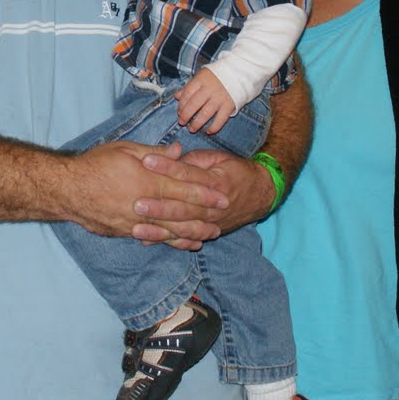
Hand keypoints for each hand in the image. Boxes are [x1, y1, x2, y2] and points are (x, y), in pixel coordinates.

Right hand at [64, 140, 228, 238]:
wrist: (67, 190)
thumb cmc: (95, 164)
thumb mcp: (125, 149)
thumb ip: (155, 154)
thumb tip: (179, 151)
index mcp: (147, 181)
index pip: (183, 188)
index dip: (205, 193)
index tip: (223, 195)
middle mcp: (145, 205)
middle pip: (182, 212)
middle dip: (205, 215)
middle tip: (225, 217)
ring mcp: (136, 222)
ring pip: (171, 230)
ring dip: (193, 233)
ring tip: (211, 235)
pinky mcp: (126, 232)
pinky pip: (155, 239)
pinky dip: (172, 242)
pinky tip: (184, 244)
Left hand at [129, 148, 273, 248]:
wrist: (262, 193)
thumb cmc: (236, 171)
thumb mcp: (219, 158)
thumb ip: (195, 160)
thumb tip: (171, 158)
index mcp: (215, 181)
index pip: (188, 173)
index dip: (167, 167)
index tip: (146, 161)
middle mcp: (213, 205)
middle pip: (183, 206)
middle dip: (159, 206)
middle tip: (136, 203)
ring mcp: (211, 222)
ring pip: (182, 227)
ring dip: (159, 229)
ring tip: (137, 228)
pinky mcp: (208, 232)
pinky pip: (185, 239)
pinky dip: (167, 242)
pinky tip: (147, 241)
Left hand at [174, 69, 235, 133]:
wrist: (238, 73)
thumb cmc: (215, 76)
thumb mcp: (200, 77)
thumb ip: (188, 87)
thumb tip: (176, 96)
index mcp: (201, 80)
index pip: (187, 93)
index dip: (181, 104)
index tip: (179, 112)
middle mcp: (210, 89)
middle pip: (194, 104)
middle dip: (186, 115)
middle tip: (182, 122)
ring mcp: (220, 97)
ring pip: (206, 113)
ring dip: (197, 123)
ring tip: (191, 129)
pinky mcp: (229, 105)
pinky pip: (220, 119)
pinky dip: (214, 127)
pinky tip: (208, 131)